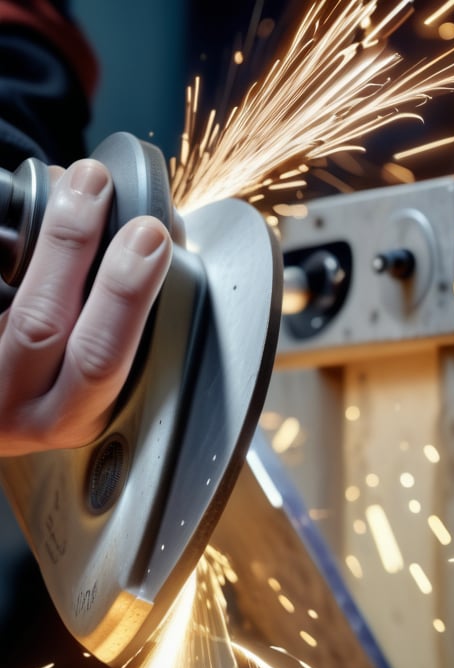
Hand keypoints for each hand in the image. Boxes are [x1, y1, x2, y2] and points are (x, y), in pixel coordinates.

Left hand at [0, 158, 171, 455]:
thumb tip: (158, 235)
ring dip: (39, 236)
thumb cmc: (66, 386)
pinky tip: (23, 209)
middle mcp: (15, 405)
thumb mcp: (98, 381)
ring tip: (65, 184)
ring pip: (9, 306)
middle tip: (96, 188)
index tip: (151, 238)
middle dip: (72, 245)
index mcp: (71, 415)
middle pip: (40, 323)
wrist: (9, 400)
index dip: (125, 293)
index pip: (99, 359)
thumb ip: (129, 322)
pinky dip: (8, 240)